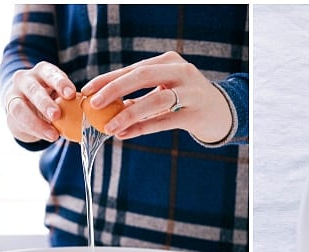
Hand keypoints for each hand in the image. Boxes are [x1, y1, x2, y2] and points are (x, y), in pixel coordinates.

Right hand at [3, 61, 77, 142]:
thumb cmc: (51, 98)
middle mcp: (26, 79)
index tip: (71, 94)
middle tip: (57, 115)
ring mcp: (14, 93)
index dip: (60, 83)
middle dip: (45, 102)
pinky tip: (48, 136)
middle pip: (33, 88)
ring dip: (37, 121)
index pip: (50, 73)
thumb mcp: (60, 94)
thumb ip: (71, 100)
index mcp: (43, 71)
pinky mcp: (10, 109)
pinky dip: (36, 129)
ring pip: (21, 106)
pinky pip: (20, 121)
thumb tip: (95, 114)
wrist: (26, 106)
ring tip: (53, 134)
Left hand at [81, 52, 232, 142]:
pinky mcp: (195, 114)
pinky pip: (164, 121)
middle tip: (94, 104)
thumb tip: (104, 109)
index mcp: (169, 61)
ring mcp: (190, 92)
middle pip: (142, 76)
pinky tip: (125, 133)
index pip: (133, 68)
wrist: (221, 112)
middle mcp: (181, 72)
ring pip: (155, 100)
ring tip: (109, 127)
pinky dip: (142, 127)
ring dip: (128, 114)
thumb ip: (139, 97)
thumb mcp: (165, 91)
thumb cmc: (185, 100)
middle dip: (114, 89)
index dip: (108, 79)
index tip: (87, 90)